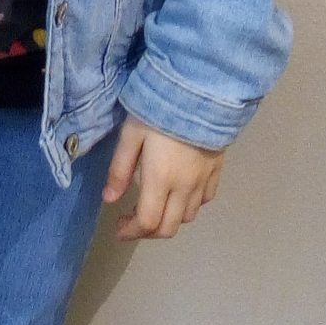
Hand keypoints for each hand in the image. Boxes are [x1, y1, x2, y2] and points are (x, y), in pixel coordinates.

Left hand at [102, 116, 224, 241]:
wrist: (202, 92)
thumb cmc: (160, 111)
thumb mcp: (131, 135)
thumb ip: (119, 169)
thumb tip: (108, 200)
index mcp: (160, 180)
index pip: (148, 222)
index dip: (131, 232)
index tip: (118, 228)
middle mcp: (184, 188)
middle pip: (169, 227)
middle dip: (148, 232)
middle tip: (131, 220)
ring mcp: (204, 181)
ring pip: (188, 217)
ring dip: (169, 219)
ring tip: (154, 205)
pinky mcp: (217, 171)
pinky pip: (205, 200)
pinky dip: (189, 205)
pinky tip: (179, 192)